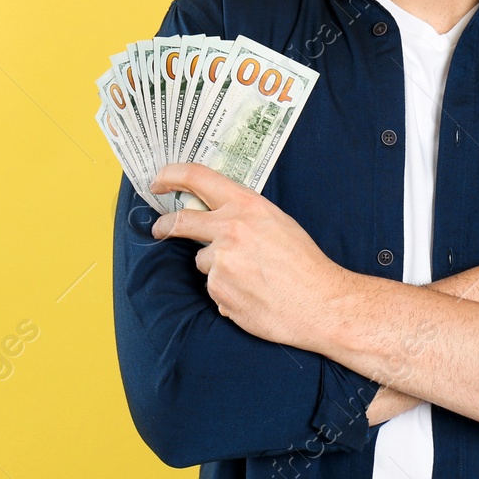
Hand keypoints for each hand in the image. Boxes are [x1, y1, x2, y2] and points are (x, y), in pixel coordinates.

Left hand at [149, 163, 351, 348]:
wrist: (319, 302)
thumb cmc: (304, 262)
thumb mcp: (276, 221)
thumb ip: (244, 214)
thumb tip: (216, 213)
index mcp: (247, 205)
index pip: (197, 177)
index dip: (171, 176)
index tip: (159, 181)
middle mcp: (229, 229)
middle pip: (180, 221)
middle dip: (164, 225)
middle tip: (160, 228)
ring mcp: (221, 261)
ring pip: (203, 260)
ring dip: (217, 268)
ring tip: (251, 277)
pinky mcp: (218, 290)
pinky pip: (214, 287)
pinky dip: (227, 291)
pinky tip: (252, 294)